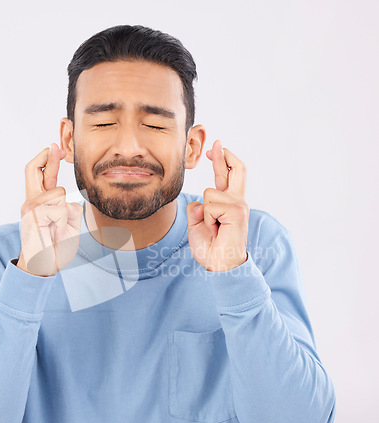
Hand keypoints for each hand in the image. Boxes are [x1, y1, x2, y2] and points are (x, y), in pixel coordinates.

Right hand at [17, 143, 82, 276]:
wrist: (42, 266)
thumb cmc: (55, 247)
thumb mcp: (68, 225)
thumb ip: (69, 210)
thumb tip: (69, 200)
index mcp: (39, 202)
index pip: (41, 175)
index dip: (48, 159)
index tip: (56, 148)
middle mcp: (31, 202)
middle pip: (32, 169)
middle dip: (46, 157)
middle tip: (55, 147)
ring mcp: (30, 208)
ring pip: (57, 193)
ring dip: (65, 212)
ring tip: (59, 229)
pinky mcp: (32, 216)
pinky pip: (59, 210)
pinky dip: (63, 222)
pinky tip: (55, 234)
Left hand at [186, 140, 248, 271]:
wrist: (219, 265)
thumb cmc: (210, 248)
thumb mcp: (197, 224)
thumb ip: (197, 209)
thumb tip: (200, 202)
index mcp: (228, 204)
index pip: (227, 176)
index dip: (221, 160)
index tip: (216, 147)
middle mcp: (237, 202)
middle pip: (236, 170)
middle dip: (224, 156)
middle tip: (217, 142)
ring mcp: (239, 205)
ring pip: (210, 192)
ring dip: (204, 213)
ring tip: (212, 229)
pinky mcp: (237, 211)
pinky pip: (211, 204)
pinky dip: (208, 218)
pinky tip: (216, 229)